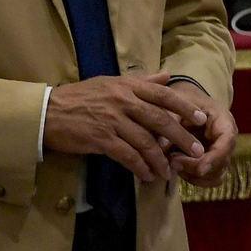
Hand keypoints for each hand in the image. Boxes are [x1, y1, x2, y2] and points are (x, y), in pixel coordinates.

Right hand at [43, 71, 208, 182]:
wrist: (48, 112)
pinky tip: (147, 175)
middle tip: (195, 151)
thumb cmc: (81, 97)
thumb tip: (167, 76)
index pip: (163, 95)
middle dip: (180, 137)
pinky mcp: (101, 139)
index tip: (201, 118)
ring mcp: (112, 120)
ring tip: (170, 172)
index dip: (185, 107)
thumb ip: (141, 81)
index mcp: (128, 86)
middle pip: (160, 120)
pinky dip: (140, 167)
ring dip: (161, 159)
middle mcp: (123, 101)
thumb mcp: (112, 82)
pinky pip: (127, 155)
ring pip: (146, 141)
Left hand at [161, 79, 237, 187]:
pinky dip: (192, 178)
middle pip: (221, 163)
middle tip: (172, 161)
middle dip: (196, 167)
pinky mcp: (211, 163)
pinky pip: (207, 179)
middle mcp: (226, 141)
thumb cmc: (182, 100)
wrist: (184, 103)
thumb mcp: (176, 103)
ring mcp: (220, 154)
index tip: (200, 168)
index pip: (227, 142)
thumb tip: (160, 145)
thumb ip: (170, 122)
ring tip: (172, 162)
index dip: (215, 157)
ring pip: (215, 176)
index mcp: (224, 122)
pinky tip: (177, 167)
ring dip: (193, 175)